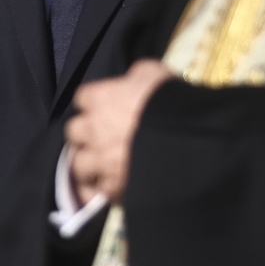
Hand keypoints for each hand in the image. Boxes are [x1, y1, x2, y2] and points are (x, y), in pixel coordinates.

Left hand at [66, 59, 173, 206]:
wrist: (191, 139)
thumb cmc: (172, 100)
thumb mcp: (154, 73)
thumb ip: (136, 76)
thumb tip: (132, 80)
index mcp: (99, 99)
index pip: (83, 98)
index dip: (94, 103)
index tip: (105, 107)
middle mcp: (92, 129)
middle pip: (74, 132)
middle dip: (85, 134)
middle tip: (101, 138)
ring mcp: (100, 159)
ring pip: (79, 164)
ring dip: (88, 164)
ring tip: (101, 166)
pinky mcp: (113, 186)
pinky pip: (95, 192)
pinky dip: (99, 191)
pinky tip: (106, 189)